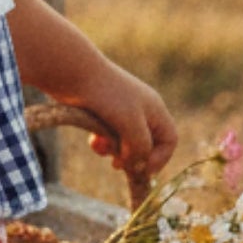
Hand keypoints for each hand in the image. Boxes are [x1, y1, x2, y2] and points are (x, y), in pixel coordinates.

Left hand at [63, 57, 177, 187]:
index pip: (169, 140)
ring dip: (115, 151)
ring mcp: (121, 111)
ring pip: (125, 143)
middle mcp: (141, 110)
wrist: (73, 72)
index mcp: (155, 110)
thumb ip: (141, 148)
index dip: (159, 158)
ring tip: (102, 149)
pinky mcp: (102, 113)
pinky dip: (102, 144)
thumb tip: (138, 166)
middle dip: (133, 157)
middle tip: (116, 164)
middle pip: (147, 144)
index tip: (141, 170)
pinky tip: (93, 142)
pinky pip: (108, 137)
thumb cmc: (106, 96)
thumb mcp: (131, 125)